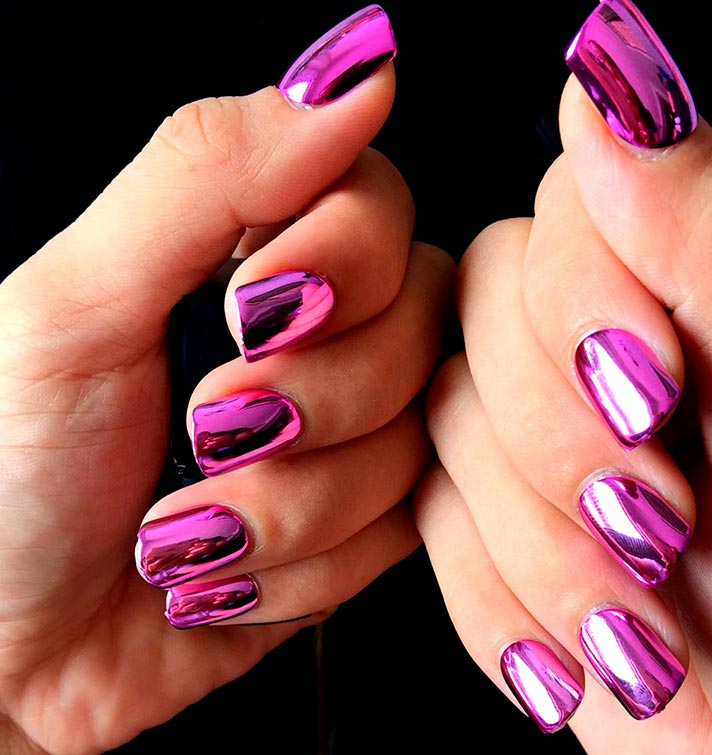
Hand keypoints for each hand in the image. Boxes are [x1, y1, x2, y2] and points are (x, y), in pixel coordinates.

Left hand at [0, 8, 451, 751]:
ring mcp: (353, 436)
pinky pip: (401, 533)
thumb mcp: (77, 304)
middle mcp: (324, 336)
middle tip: (206, 426)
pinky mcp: (366, 529)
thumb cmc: (6, 476)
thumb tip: (359, 61)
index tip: (247, 309)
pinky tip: (223, 573)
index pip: (380, 202)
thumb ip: (212, 173)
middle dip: (314, 397)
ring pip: (413, 443)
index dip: (344, 258)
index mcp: (255, 255)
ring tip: (186, 526)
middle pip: (420, 323)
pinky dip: (299, 566)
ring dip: (290, 503)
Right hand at [415, 2, 711, 751]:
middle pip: (486, 298)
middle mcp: (620, 330)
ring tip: (638, 607)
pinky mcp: (488, 502)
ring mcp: (541, 417)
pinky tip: (591, 632)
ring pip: (443, 414)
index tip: (656, 406)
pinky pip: (428, 515)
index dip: (581, 302)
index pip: (574, 204)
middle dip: (554, 435)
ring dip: (533, 534)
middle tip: (656, 529)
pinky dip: (503, 592)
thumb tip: (614, 75)